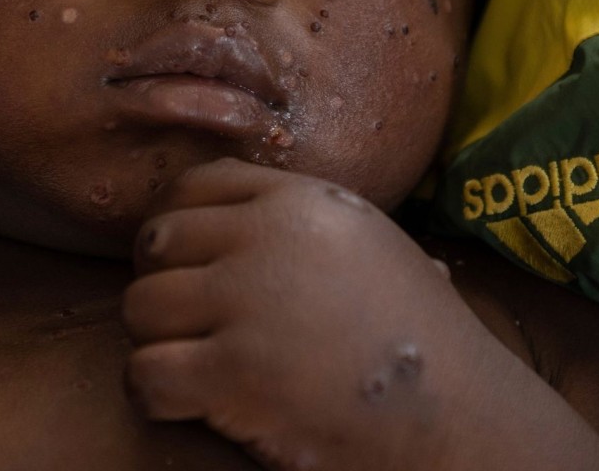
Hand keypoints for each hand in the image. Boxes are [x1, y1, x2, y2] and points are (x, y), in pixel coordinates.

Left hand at [122, 158, 494, 470]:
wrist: (458, 411)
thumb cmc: (417, 335)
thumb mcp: (368, 242)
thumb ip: (304, 222)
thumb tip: (243, 217)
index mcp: (299, 201)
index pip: (195, 185)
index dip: (175, 225)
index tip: (184, 265)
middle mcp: (266, 236)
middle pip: (158, 242)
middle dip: (163, 284)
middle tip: (189, 326)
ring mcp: (246, 301)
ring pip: (140, 306)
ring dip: (156, 342)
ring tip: (194, 367)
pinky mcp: (233, 371)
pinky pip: (144, 372)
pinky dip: (154, 394)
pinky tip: (189, 404)